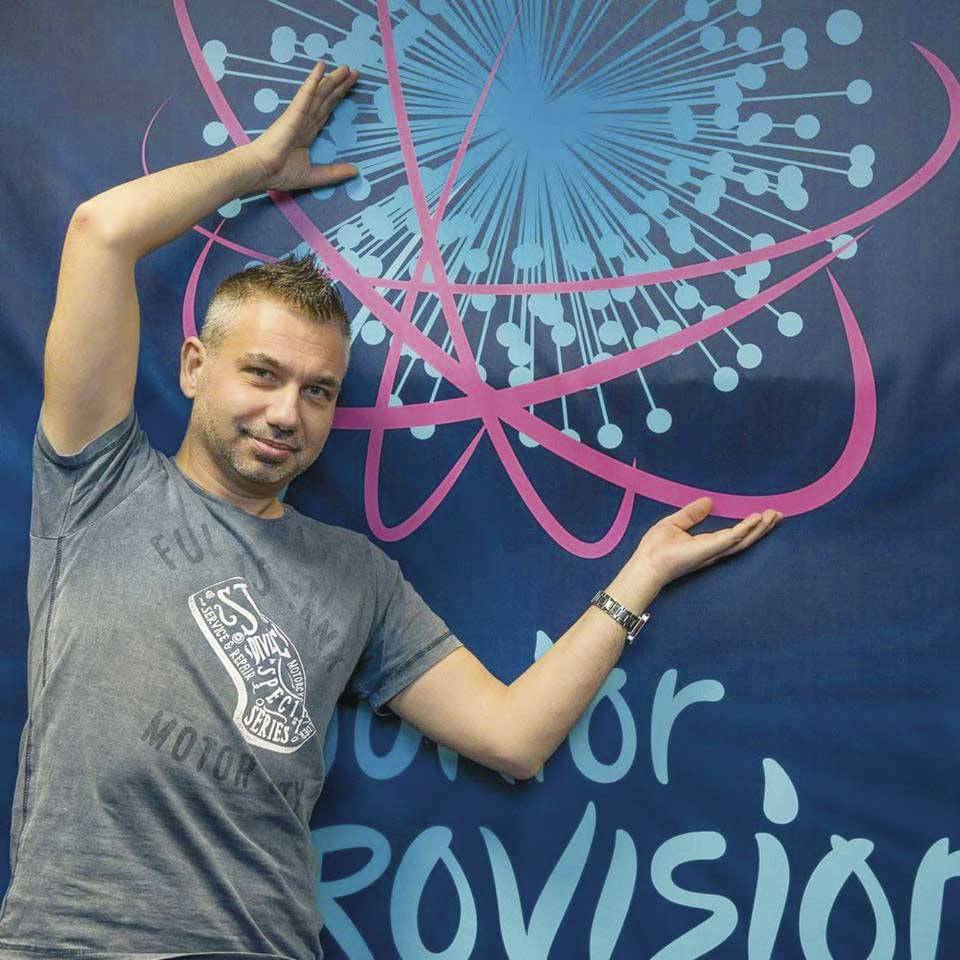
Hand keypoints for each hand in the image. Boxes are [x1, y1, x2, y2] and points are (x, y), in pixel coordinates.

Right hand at [246, 62, 359, 192]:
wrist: (262, 171)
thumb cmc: (280, 174)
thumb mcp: (314, 176)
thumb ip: (334, 172)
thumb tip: (356, 171)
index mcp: (307, 133)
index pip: (326, 111)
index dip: (338, 99)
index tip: (349, 87)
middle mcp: (305, 121)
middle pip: (325, 99)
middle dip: (339, 85)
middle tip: (353, 71)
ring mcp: (298, 115)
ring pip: (319, 94)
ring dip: (331, 80)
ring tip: (346, 68)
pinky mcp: (293, 114)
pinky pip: (305, 95)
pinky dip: (313, 81)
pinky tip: (321, 67)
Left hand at [629, 497, 781, 590]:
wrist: (647, 564)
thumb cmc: (655, 548)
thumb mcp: (674, 523)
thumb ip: (692, 514)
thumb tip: (708, 501)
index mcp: (706, 544)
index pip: (733, 535)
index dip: (749, 526)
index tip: (762, 514)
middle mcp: (714, 549)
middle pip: (744, 538)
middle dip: (762, 527)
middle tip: (778, 514)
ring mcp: (714, 550)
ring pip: (743, 539)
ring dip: (760, 527)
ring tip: (774, 515)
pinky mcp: (710, 549)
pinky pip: (732, 538)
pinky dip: (746, 529)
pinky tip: (757, 519)